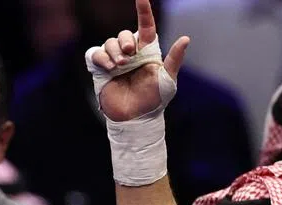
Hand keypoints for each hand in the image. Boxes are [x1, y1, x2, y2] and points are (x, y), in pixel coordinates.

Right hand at [86, 0, 188, 121]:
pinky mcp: (101, 69)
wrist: (135, 118)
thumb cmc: (154, 100)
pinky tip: (109, 68)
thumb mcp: (168, 79)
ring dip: (114, 52)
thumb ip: (174, 59)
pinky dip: (102, 58)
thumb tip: (185, 39)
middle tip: (129, 54)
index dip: (143, 10)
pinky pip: (96, 53)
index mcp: (147, 51)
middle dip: (125, 41)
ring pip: (109, 42)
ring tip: (120, 67)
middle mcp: (130, 53)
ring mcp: (115, 61)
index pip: (145, 25)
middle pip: (124, 34)